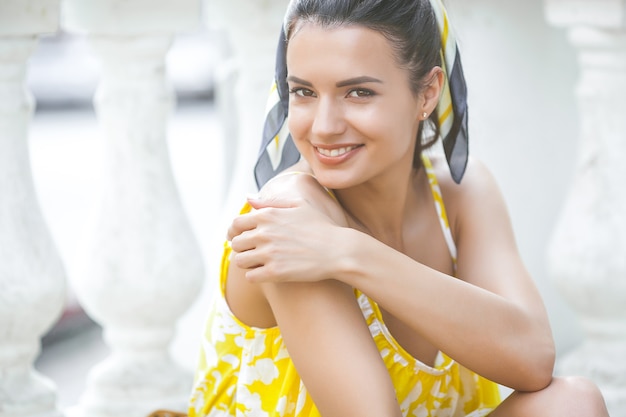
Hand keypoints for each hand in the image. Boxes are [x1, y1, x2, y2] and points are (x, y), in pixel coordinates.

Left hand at [229, 196, 345, 282]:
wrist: (338, 250)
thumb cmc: (320, 226)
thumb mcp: (298, 205)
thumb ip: (270, 202)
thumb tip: (248, 199)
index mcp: (267, 215)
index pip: (235, 224)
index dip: (236, 232)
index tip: (243, 238)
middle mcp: (265, 233)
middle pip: (236, 243)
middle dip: (243, 248)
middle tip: (254, 252)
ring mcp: (269, 253)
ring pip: (240, 261)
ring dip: (247, 263)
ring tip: (259, 263)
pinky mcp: (275, 272)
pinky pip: (250, 277)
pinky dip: (255, 276)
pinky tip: (266, 273)